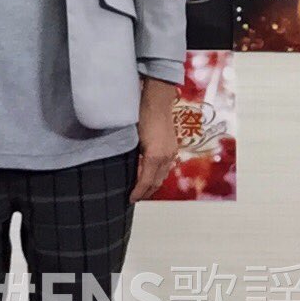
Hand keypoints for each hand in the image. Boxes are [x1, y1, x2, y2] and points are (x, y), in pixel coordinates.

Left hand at [129, 77, 178, 202]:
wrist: (156, 101)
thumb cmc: (140, 115)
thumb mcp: (132, 138)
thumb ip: (131, 155)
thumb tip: (126, 169)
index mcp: (154, 156)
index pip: (145, 181)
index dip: (138, 192)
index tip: (130, 199)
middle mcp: (166, 157)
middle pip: (156, 182)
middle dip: (146, 192)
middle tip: (135, 198)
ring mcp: (171, 152)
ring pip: (163, 176)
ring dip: (153, 185)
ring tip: (143, 190)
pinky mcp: (172, 147)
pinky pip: (166, 167)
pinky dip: (159, 175)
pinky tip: (152, 174)